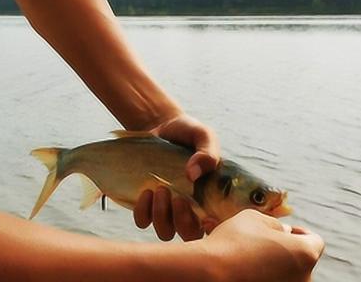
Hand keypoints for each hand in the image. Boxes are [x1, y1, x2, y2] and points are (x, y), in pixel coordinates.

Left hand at [133, 114, 220, 240]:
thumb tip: (193, 174)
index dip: (213, 231)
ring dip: (162, 215)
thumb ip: (207, 153)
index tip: (206, 220)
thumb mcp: (203, 136)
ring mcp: (167, 209)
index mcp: (210, 196)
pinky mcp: (147, 205)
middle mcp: (191, 208)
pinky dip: (143, 211)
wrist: (160, 125)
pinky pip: (143, 221)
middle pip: (189, 235)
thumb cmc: (187, 133)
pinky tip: (146, 192)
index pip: (217, 227)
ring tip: (160, 190)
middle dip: (183, 222)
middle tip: (179, 199)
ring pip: (165, 232)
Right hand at [204, 210, 324, 281]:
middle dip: (286, 252)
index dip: (300, 233)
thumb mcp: (255, 218)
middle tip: (262, 246)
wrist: (208, 275)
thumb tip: (283, 233)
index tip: (284, 232)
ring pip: (288, 277)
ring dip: (276, 269)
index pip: (314, 241)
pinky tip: (245, 275)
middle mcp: (305, 279)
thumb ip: (276, 224)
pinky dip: (265, 280)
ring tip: (250, 262)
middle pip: (302, 262)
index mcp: (306, 253)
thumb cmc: (232, 243)